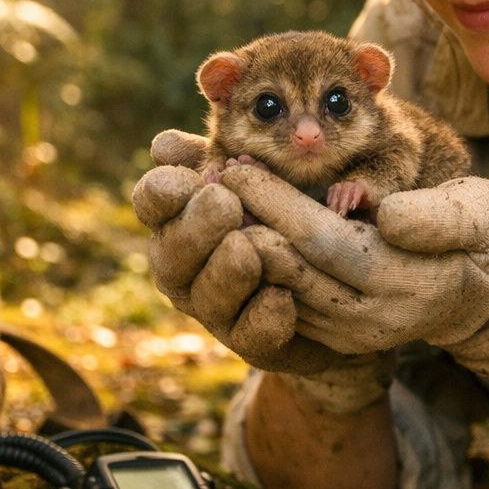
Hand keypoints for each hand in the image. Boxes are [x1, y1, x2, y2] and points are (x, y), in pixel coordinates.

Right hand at [131, 130, 343, 376]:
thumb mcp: (256, 176)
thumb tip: (163, 146)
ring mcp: (214, 309)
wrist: (335, 286)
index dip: (163, 193)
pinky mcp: (252, 343)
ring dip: (227, 270)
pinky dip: (265, 315)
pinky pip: (251, 334)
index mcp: (178, 218)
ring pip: (207, 294)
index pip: (153, 202)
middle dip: (197, 228)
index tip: (183, 180)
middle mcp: (185, 267)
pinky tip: (283, 297)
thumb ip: (216, 156)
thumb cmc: (281, 212)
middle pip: (172, 251)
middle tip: (224, 203)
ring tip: (248, 249)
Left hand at [222, 166, 488, 377]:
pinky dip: (256, 265)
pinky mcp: (340, 334)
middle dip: (240, 223)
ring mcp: (351, 334)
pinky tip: (233, 228)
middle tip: (201, 179)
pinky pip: (284, 300)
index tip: (234, 163)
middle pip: (285, 267)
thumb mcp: (480, 217)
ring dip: (239, 245)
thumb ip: (436, 217)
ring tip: (207, 199)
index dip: (272, 202)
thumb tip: (385, 215)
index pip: (317, 240)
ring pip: (277, 287)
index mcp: (398, 283)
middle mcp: (368, 319)